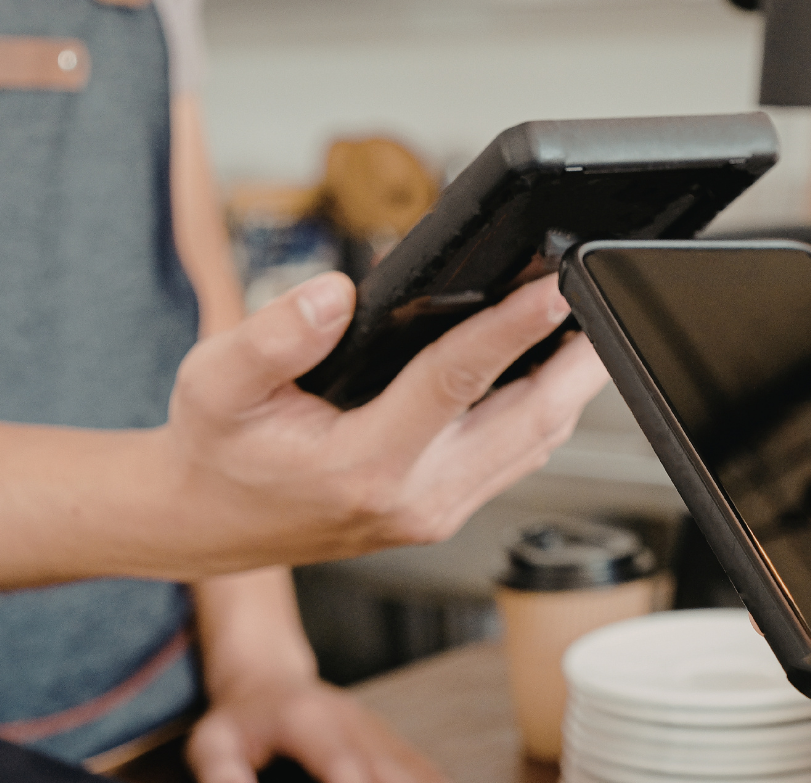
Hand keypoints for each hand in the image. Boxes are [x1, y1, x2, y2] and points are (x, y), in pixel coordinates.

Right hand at [139, 272, 606, 577]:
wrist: (206, 524)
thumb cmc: (216, 451)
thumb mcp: (215, 382)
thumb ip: (273, 336)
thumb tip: (337, 293)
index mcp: (363, 465)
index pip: (457, 382)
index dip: (511, 328)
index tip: (554, 286)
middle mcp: (415, 497)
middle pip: (529, 421)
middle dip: (576, 358)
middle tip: (604, 294)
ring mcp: (437, 511)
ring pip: (534, 444)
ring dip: (570, 386)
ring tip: (590, 322)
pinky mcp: (444, 511)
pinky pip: (516, 460)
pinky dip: (544, 411)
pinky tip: (551, 369)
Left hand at [188, 674, 444, 782]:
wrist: (268, 680)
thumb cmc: (238, 721)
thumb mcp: (212, 744)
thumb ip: (224, 777)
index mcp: (311, 722)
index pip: (346, 766)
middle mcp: (357, 725)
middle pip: (396, 773)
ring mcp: (382, 734)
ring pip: (421, 774)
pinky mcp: (396, 746)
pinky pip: (428, 773)